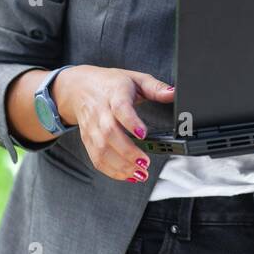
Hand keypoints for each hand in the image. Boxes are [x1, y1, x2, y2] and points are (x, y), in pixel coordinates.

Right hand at [54, 65, 174, 181]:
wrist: (79, 87)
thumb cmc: (110, 83)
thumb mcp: (135, 78)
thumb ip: (155, 87)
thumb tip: (174, 93)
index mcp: (114, 94)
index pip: (120, 108)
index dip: (131, 122)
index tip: (144, 134)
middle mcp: (100, 112)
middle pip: (110, 134)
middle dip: (128, 152)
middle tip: (146, 162)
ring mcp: (92, 128)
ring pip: (101, 150)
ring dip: (120, 165)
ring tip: (140, 173)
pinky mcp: (87, 140)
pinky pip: (96, 158)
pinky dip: (111, 170)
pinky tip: (127, 175)